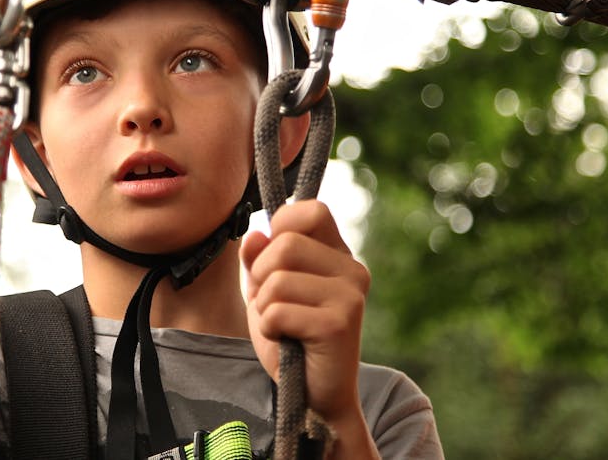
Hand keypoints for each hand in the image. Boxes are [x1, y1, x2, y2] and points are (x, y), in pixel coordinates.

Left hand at [240, 200, 369, 425]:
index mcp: (338, 255)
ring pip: (277, 279)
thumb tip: (255, 233)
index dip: (282, 226)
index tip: (273, 258)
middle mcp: (352, 269)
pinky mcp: (339, 323)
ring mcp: (350, 295)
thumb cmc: (291, 340)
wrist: (315, 397)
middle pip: (286, 243)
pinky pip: (277, 311)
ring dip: (264, 307)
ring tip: (282, 326)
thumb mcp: (267, 292)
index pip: (312, 210)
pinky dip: (269, 329)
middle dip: (262, 276)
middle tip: (274, 305)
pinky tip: (288, 341)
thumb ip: (258, 260)